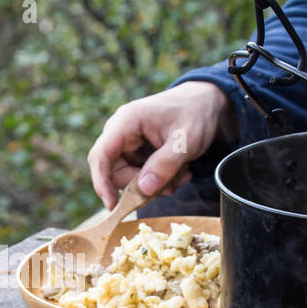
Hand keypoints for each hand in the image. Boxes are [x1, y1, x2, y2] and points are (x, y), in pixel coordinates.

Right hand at [87, 81, 236, 208]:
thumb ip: (165, 164)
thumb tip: (143, 191)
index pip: (101, 155)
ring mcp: (128, 144)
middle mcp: (120, 132)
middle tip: (171, 187)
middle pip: (115, 172)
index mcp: (126, 122)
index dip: (102, 182)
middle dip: (142, 186)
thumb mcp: (186, 141)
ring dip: (155, 185)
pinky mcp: (136, 153)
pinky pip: (139, 177)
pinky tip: (179, 172)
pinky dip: (159, 181)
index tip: (112, 205)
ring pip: (129, 179)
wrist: (205, 102)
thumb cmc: (195, 113)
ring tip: (182, 175)